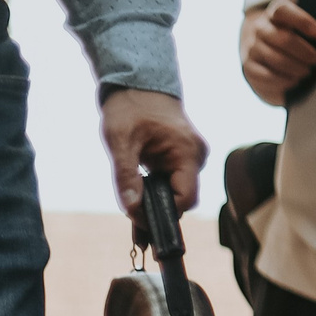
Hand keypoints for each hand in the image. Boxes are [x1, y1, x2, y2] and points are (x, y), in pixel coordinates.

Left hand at [100, 87, 207, 214]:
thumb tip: (132, 208)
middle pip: (183, 199)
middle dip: (159, 213)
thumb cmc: (129, 108)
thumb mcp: (120, 142)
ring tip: (135, 215)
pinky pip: (172, 182)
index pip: (186, 198)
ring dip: (156, 205)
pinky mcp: (181, 157)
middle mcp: (196, 155)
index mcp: (187, 151)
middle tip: (135, 229)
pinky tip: (140, 204)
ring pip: (177, 192)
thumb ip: (126, 176)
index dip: (163, 214)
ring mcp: (191, 155)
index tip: (139, 222)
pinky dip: (157, 194)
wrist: (135, 85)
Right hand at [245, 0, 315, 104]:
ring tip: (306, 72)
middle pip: (283, 39)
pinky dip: (282, 80)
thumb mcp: (312, 29)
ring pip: (275, 59)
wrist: (268, 52)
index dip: (302, 21)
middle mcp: (260, 28)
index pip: (283, 11)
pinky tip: (293, 81)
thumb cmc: (297, 38)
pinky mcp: (248, 67)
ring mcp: (251, 48)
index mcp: (275, 12)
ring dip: (295, 68)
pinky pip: (265, 75)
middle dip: (303, 52)